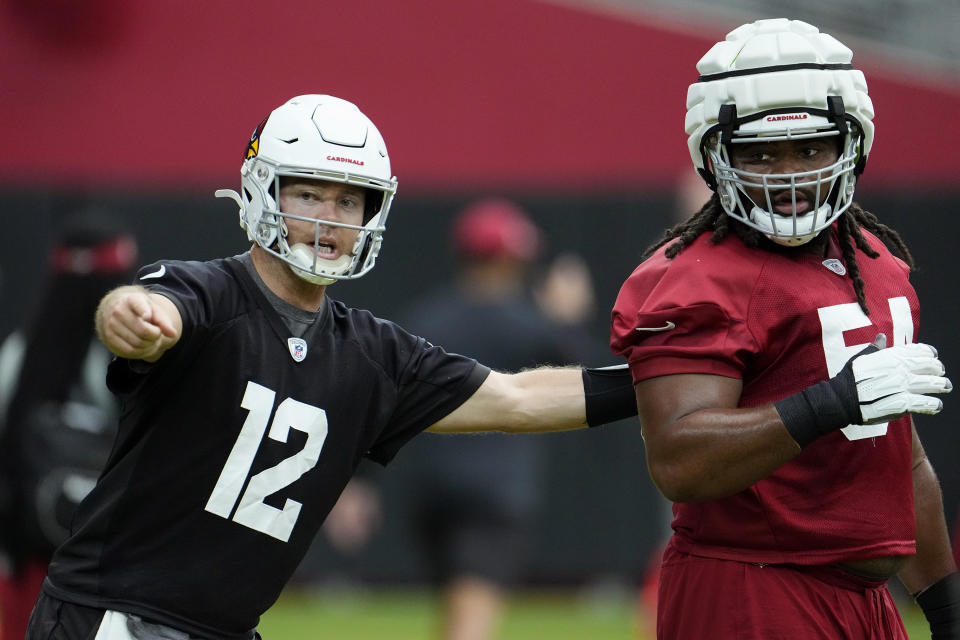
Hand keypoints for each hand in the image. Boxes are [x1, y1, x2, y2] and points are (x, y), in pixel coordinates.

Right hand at [97, 286, 179, 360]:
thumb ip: (163, 321)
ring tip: (151, 339)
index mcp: (131, 299)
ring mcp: (110, 325)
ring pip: (137, 343)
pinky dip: (141, 352)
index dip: (144, 312)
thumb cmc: (140, 309)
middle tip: (157, 333)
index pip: (138, 305)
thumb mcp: (153, 309)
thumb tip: (173, 334)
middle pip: (143, 331)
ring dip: (149, 345)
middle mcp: (118, 311)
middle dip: (155, 336)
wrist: (116, 308)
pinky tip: (144, 346)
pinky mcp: (108, 338)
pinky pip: (129, 351)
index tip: (147, 316)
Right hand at [777, 333, 950, 446]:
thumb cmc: (849, 378)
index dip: (929, 353)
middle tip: (939, 373)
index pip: (919, 350)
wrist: (842, 398)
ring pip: (933, 384)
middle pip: (930, 366)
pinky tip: (937, 405)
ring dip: (941, 385)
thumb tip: (882, 337)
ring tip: (945, 386)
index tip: (933, 356)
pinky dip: (934, 405)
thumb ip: (876, 349)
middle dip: (938, 369)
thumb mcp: (862, 358)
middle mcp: (901, 369)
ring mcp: (903, 386)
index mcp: (892, 356)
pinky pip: (926, 404)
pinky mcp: (903, 403)